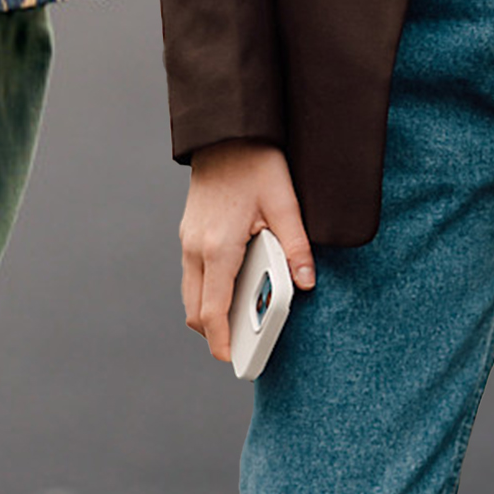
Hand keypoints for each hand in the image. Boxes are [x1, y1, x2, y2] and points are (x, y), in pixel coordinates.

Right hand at [178, 139, 311, 361]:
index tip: (232, 359)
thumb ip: (297, 247)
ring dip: (210, 313)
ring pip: (191, 294)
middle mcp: (195, 249)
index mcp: (217, 248)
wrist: (225, 134)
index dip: (221, 340)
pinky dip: (208, 293)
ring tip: (243, 321)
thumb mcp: (286, 204)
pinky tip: (235, 289)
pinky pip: (193, 276)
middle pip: (195, 309)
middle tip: (243, 346)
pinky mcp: (190, 234)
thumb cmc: (256, 165)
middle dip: (215, 334)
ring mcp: (188, 241)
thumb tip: (306, 283)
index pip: (212, 310)